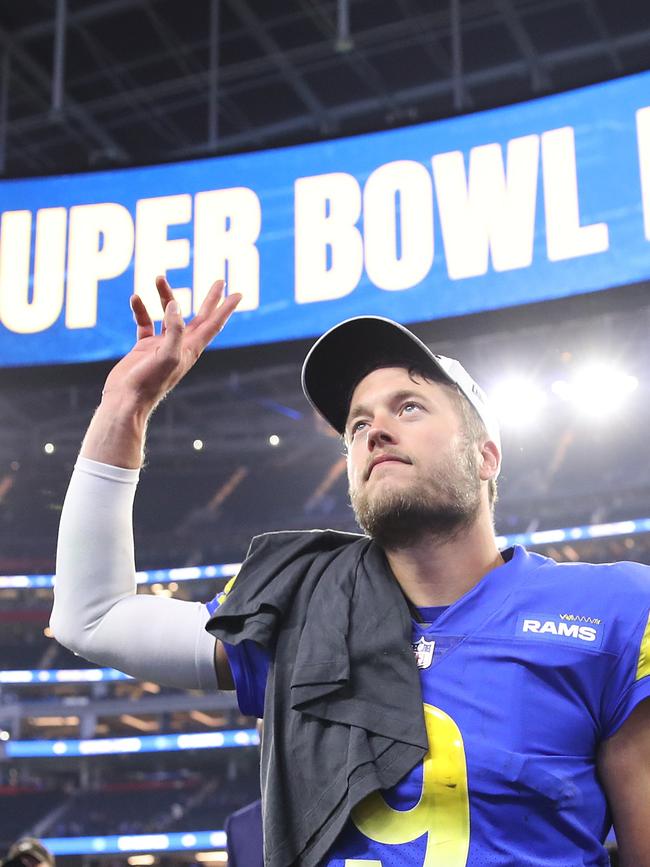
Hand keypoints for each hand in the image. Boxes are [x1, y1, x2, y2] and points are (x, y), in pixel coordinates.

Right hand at [102, 276, 241, 410]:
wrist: (125, 400)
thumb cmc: (148, 382)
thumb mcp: (166, 355)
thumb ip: (174, 329)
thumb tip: (175, 305)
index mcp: (191, 349)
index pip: (213, 324)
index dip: (225, 308)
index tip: (238, 294)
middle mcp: (180, 346)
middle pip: (199, 317)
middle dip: (210, 299)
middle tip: (220, 281)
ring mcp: (162, 346)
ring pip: (169, 315)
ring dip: (166, 296)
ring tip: (158, 278)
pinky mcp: (144, 347)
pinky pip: (145, 323)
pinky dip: (141, 310)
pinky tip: (135, 299)